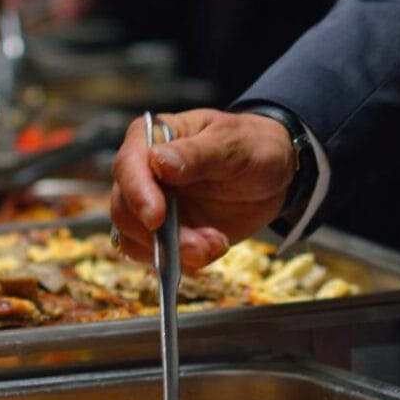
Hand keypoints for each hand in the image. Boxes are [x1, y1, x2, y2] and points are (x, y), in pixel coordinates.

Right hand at [110, 109, 297, 268]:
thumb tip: (158, 161)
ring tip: (215, 245)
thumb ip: (197, 153)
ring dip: (173, 253)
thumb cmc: (252, 146)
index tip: (156, 218)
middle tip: (199, 245)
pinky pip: (157, 257)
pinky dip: (184, 262)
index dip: (137, 194)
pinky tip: (214, 247)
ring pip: (136, 240)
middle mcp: (143, 173)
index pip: (128, 165)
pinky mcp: (166, 234)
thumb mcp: (233, 144)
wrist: (275, 175)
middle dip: (158, 235)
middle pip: (124, 210)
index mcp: (151, 138)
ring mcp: (152, 206)